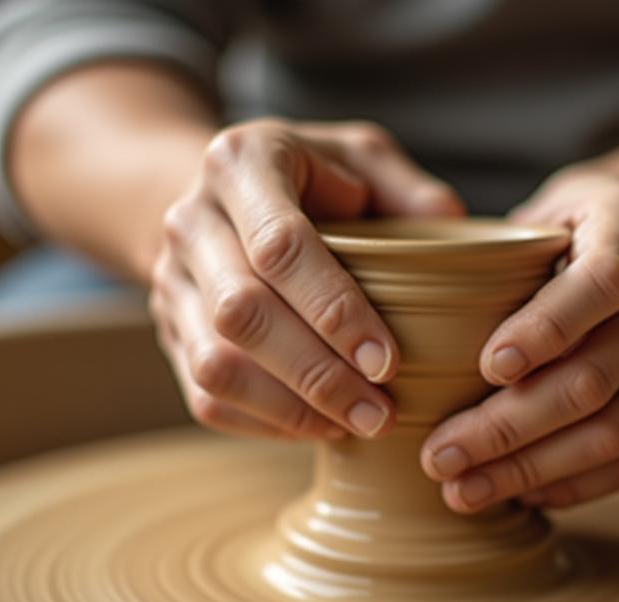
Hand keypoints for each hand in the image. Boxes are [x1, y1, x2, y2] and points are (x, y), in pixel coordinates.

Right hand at [150, 118, 463, 439]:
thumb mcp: (362, 158)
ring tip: (354, 425)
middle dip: (316, 373)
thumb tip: (450, 231)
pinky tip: (319, 426)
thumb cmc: (313, 178)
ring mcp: (171, 279)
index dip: (334, 311)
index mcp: (241, 163)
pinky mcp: (169, 330)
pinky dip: (263, 422)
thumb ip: (407, 189)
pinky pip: (205, 393)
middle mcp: (192, 220)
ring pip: (215, 362)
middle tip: (379, 412)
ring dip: (289, 407)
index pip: (279, 247)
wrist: (225, 196)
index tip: (387, 360)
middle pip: (242, 312)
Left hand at [419, 169, 618, 510]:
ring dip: (532, 469)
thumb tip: (408, 325)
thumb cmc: (570, 227)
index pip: (601, 283)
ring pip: (616, 428)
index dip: (545, 330)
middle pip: (596, 375)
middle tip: (440, 455)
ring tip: (465, 489)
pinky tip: (520, 494)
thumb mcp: (536, 213)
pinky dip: (574, 484)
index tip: (487, 367)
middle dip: (509, 426)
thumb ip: (493, 259)